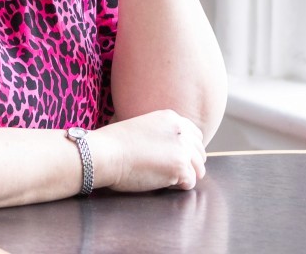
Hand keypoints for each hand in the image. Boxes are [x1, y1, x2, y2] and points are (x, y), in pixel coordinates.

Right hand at [88, 110, 206, 191]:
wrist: (106, 152)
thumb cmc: (115, 143)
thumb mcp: (143, 127)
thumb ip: (162, 134)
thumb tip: (172, 150)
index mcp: (171, 118)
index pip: (196, 136)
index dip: (189, 150)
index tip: (177, 158)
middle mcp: (181, 131)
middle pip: (200, 154)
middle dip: (189, 165)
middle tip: (170, 171)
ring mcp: (183, 149)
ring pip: (198, 170)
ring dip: (184, 176)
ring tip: (164, 176)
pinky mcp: (180, 167)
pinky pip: (189, 183)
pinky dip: (177, 186)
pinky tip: (160, 181)